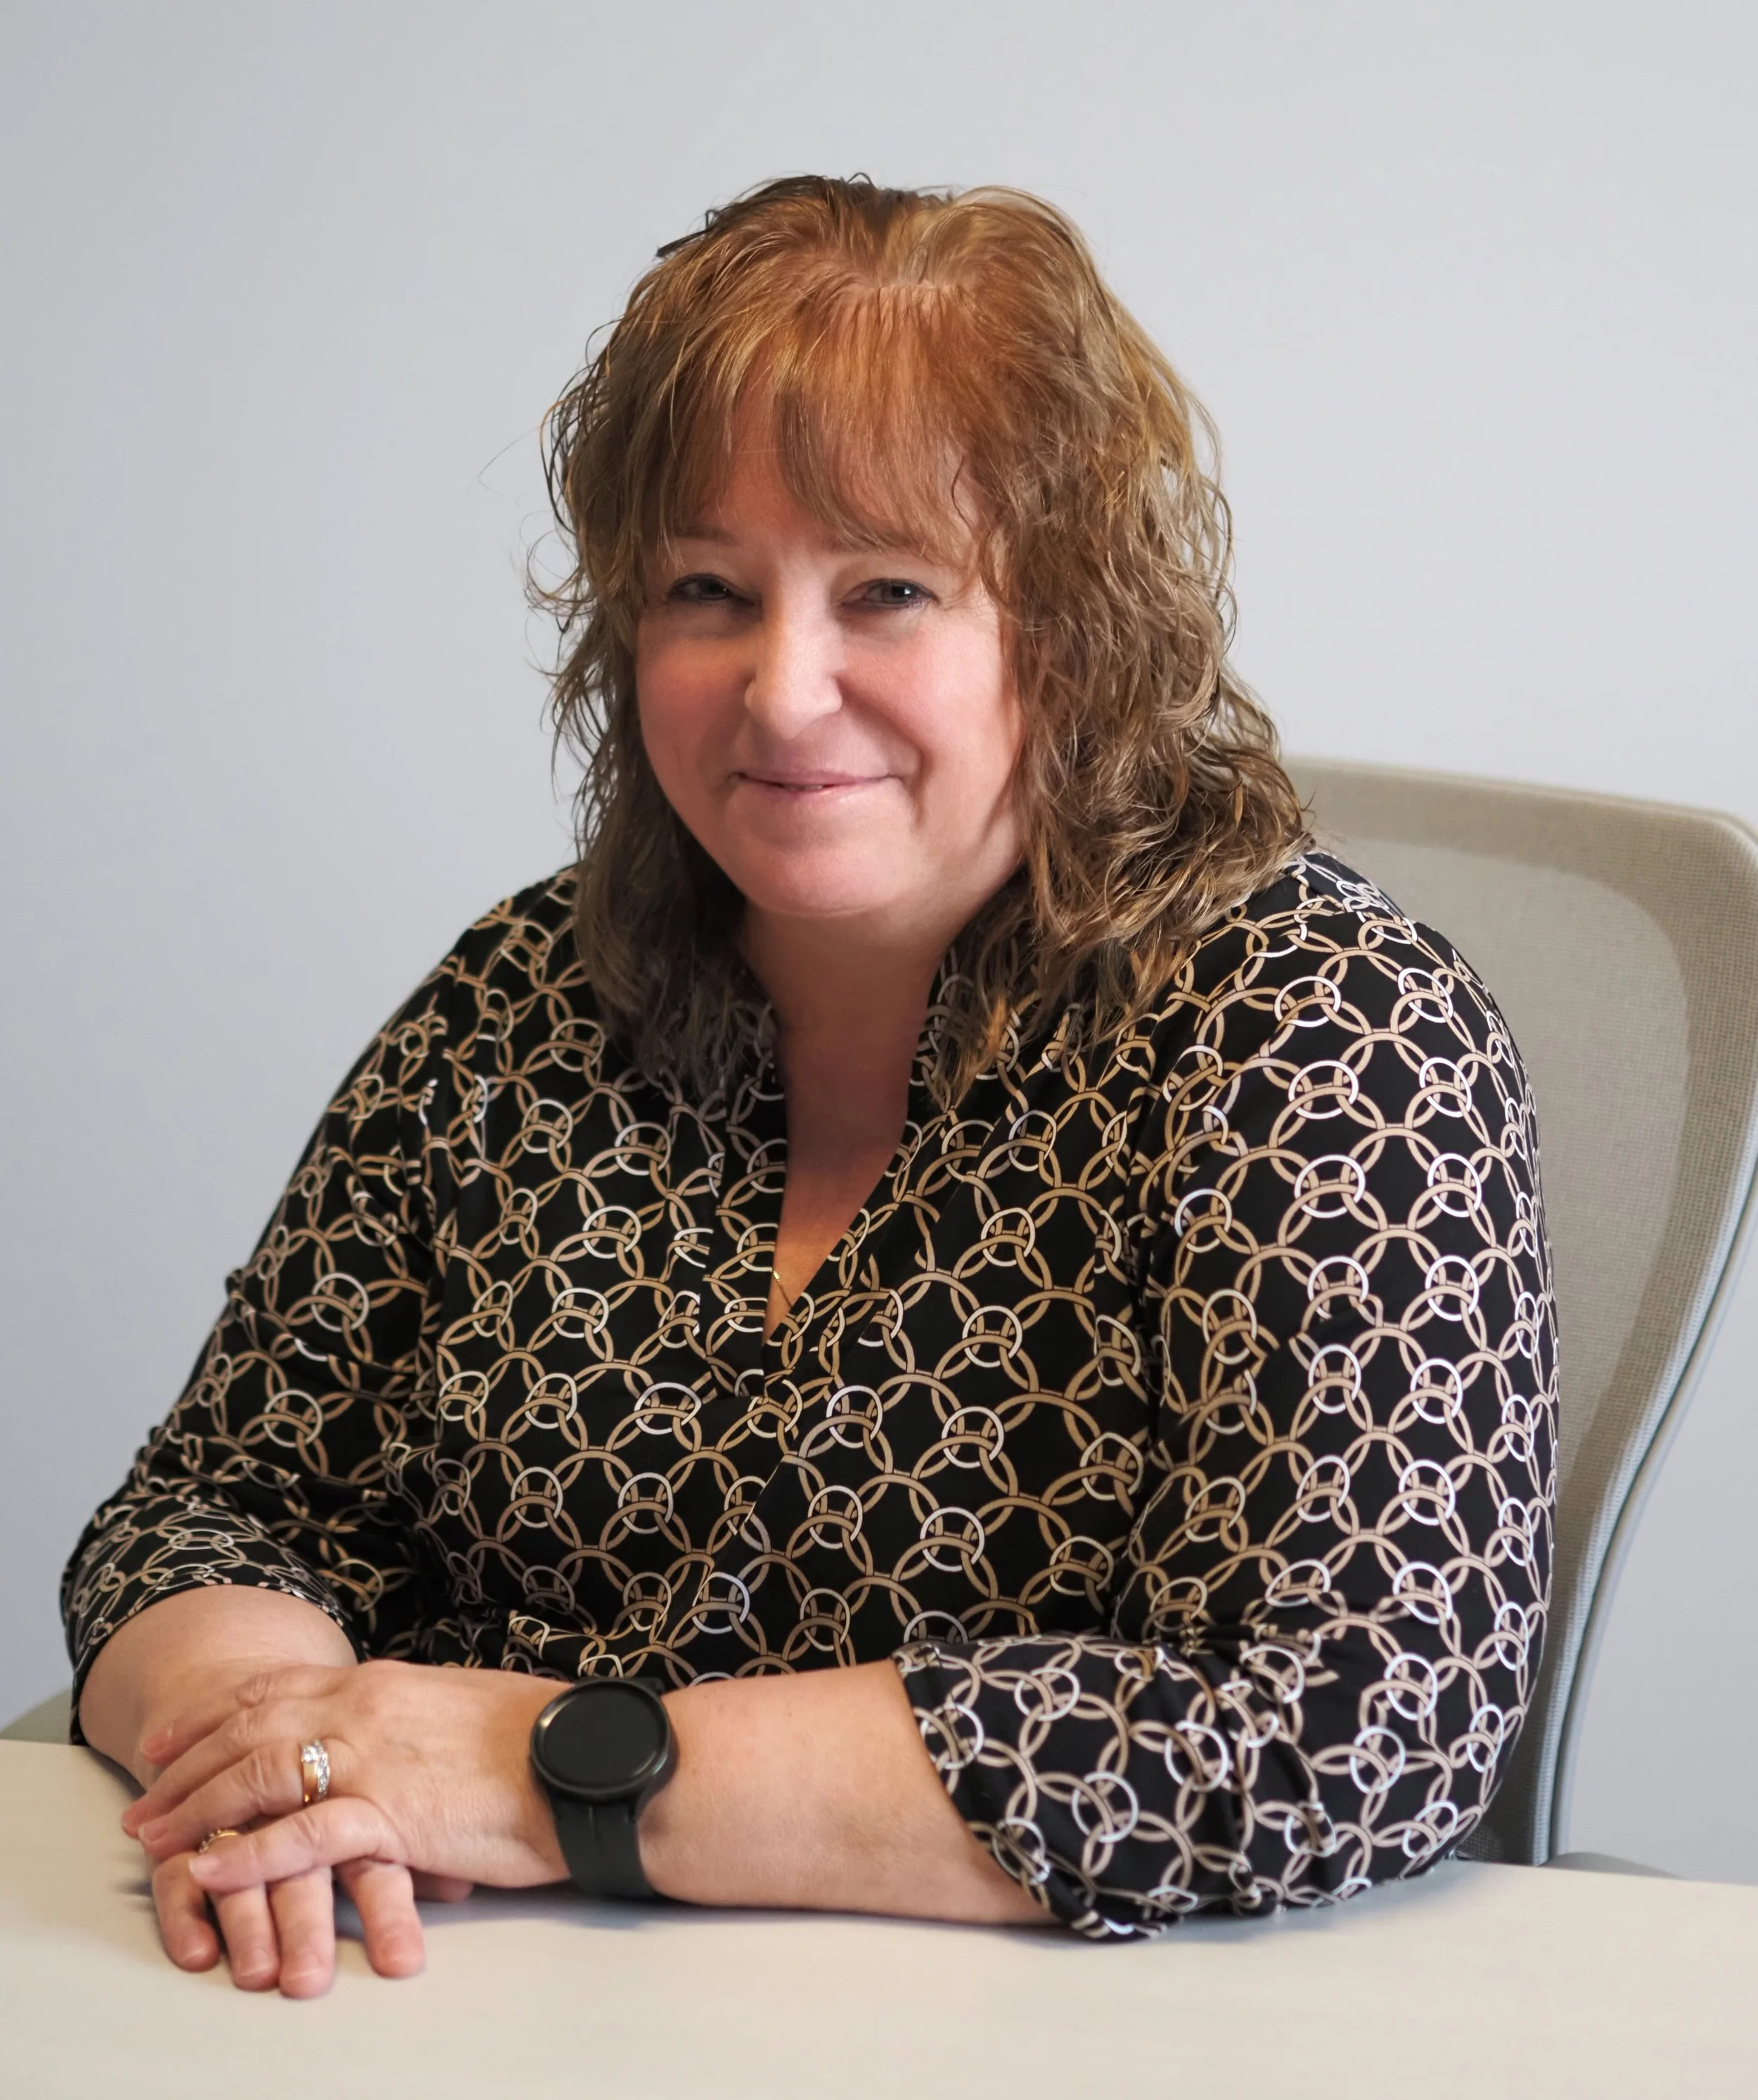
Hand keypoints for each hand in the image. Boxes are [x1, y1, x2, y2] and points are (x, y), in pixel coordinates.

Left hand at [125, 1659, 568, 1987]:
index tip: (172, 1735)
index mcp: (383, 1681)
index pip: (277, 1686)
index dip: (214, 1712)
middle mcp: (366, 1707)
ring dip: (197, 1807)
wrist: (586, 1762)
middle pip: (250, 1727)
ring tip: (155, 1840)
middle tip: (142, 1798)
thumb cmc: (539, 1740)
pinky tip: (212, 1872)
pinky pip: (303, 1833)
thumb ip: (411, 1716)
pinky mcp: (393, 1812)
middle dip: (186, 1764)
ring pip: (260, 1772)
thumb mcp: (461, 1706)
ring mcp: (375, 1757)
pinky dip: (249, 1853)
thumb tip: (393, 1728)